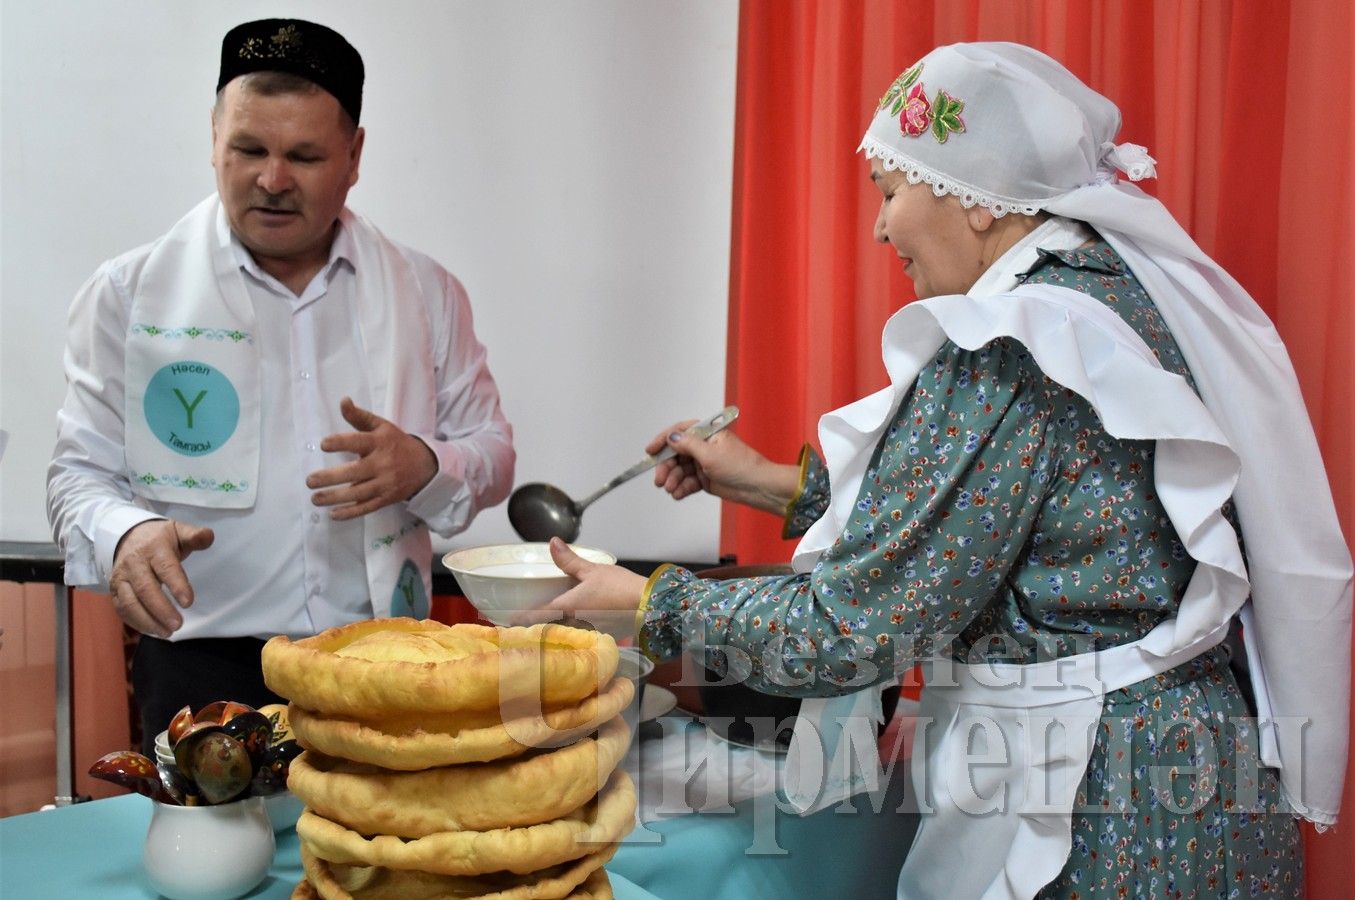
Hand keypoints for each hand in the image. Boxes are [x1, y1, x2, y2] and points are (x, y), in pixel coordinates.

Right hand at [110, 519, 213, 636]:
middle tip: (178, 625)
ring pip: (129, 602)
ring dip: (148, 621)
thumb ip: (194, 536)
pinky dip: (136, 622)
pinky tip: (153, 630)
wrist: (129, 536)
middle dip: (161, 609)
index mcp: (154, 547)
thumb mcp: (178, 531)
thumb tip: (208, 536)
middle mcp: (134, 563)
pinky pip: (122, 609)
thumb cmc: (160, 538)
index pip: (165, 568)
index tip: (188, 603)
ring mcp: (121, 577)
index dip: (177, 585)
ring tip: (167, 632)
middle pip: (145, 589)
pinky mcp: (114, 590)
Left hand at [307, 397, 437, 520]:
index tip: (323, 445)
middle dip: (331, 478)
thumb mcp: (382, 426)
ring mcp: (385, 484)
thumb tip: (343, 401)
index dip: (341, 443)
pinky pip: (367, 508)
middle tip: (310, 480)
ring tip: (315, 498)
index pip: (359, 441)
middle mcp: (382, 464)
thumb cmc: (397, 443)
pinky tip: (333, 514)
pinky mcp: (386, 499)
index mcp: (380, 442)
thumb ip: (360, 416)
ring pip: (358, 493)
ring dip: (335, 497)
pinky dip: (350, 513)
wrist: (425, 466)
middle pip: (355, 472)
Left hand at [515, 538, 647, 637]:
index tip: (507, 620)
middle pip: (545, 631)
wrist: (650, 607)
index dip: (518, 620)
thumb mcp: (593, 570)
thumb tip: (552, 542)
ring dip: (552, 632)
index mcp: (566, 608)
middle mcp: (572, 626)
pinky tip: (573, 629)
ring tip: (544, 626)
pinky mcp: (599, 638)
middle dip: (535, 628)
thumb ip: (569, 560)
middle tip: (523, 624)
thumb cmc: (621, 588)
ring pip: (561, 636)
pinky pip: (578, 637)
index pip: (534, 617)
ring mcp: (586, 635)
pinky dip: (570, 634)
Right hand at [646, 421, 796, 513]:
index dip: (663, 440)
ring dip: (673, 480)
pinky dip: (682, 488)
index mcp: (708, 434)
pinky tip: (678, 494)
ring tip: (671, 489)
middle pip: (677, 454)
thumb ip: (688, 445)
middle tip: (659, 480)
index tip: (650, 451)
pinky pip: (688, 482)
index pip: (680, 432)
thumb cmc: (741, 466)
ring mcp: (704, 463)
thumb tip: (671, 438)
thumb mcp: (710, 454)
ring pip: (681, 470)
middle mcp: (704, 447)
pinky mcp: (706, 479)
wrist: (758, 487)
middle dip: (666, 467)